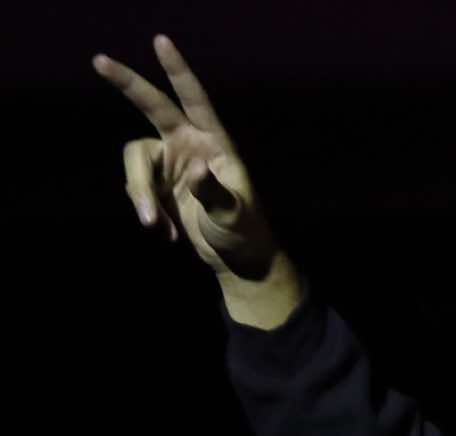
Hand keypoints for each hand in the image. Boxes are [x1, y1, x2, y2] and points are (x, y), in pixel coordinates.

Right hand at [92, 34, 280, 281]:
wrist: (235, 260)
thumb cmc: (244, 232)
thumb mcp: (234, 214)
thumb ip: (214, 192)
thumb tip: (195, 170)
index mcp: (214, 143)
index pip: (195, 100)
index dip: (177, 71)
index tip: (160, 42)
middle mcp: (187, 145)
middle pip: (152, 106)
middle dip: (127, 83)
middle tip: (98, 60)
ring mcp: (168, 164)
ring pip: (135, 160)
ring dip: (140, 192)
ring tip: (154, 225)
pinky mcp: (155, 186)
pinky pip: (136, 187)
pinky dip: (146, 210)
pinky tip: (166, 233)